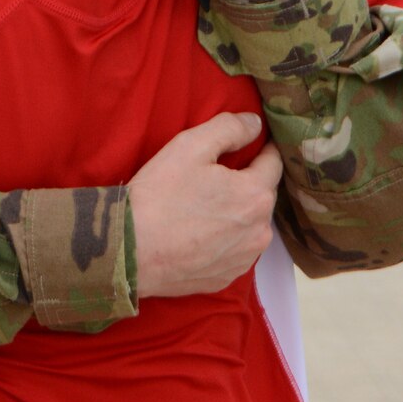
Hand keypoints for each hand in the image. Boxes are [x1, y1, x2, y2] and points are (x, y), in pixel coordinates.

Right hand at [129, 112, 280, 296]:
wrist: (129, 251)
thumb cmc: (159, 194)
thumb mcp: (190, 146)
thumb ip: (229, 128)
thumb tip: (255, 123)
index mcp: (255, 194)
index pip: (273, 163)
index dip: (262, 149)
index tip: (251, 144)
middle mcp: (260, 231)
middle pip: (262, 196)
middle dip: (246, 184)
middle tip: (215, 178)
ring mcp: (244, 258)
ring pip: (251, 226)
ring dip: (238, 214)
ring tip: (206, 209)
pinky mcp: (226, 277)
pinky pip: (235, 252)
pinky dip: (225, 241)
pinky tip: (200, 235)